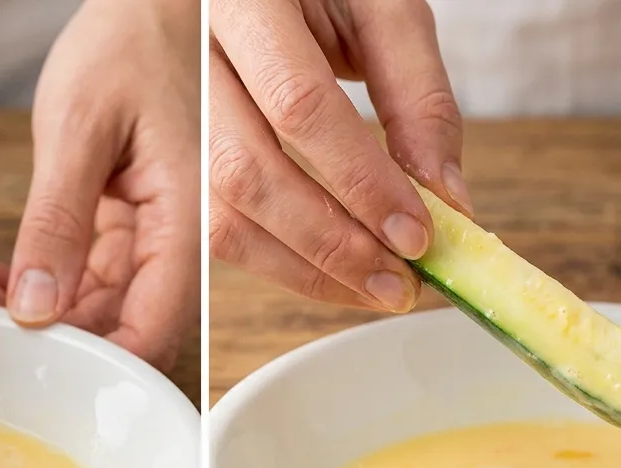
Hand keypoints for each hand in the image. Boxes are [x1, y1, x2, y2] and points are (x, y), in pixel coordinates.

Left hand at [0, 0, 199, 372]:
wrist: (149, 5)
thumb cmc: (130, 43)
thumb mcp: (80, 127)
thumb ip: (58, 220)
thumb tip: (35, 308)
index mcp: (188, 220)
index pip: (155, 328)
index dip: (103, 371)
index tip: (36, 378)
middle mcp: (177, 240)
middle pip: (119, 326)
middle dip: (43, 337)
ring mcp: (151, 235)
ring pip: (91, 306)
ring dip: (25, 307)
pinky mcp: (124, 225)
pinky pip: (78, 274)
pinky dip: (30, 277)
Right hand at [207, 0, 470, 311]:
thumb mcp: (381, 5)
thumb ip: (417, 92)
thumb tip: (448, 200)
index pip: (298, 105)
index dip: (360, 181)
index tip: (416, 235)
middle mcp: (191, 55)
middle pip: (246, 173)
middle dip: (331, 244)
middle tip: (400, 283)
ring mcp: (172, 107)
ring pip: (219, 213)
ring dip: (302, 270)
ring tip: (374, 287)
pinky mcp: (177, 151)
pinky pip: (213, 222)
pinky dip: (278, 260)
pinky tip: (331, 269)